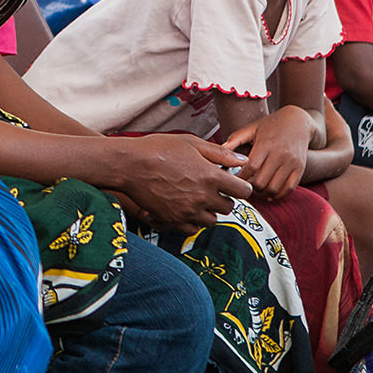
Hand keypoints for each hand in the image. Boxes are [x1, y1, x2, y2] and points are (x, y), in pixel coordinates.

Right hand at [116, 133, 252, 231]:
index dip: (241, 186)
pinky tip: (185, 208)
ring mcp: (188, 211)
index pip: (243, 191)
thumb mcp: (190, 143)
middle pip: (228, 207)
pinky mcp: (174, 220)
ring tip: (196, 198)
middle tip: (210, 188)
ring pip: (212, 220)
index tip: (232, 183)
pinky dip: (193, 221)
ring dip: (209, 211)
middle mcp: (202, 197)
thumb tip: (243, 160)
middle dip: (223, 198)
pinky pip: (194, 228)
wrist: (129, 165)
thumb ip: (220, 153)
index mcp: (211, 176)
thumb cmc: (158, 149)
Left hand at [219, 106, 314, 199]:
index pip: (251, 167)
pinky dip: (278, 195)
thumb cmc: (270, 125)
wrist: (298, 122)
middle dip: (250, 187)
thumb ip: (235, 139)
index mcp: (266, 144)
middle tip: (242, 187)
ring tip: (254, 190)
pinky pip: (289, 189)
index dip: (240, 177)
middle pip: (262, 181)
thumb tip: (221, 150)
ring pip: (274, 188)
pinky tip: (269, 193)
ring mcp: (292, 163)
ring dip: (262, 193)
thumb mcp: (252, 128)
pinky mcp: (300, 169)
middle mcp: (280, 154)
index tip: (232, 180)